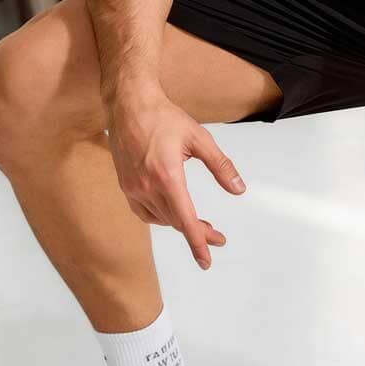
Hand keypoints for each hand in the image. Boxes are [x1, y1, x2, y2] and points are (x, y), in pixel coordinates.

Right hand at [103, 80, 246, 268]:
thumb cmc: (164, 117)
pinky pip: (145, 212)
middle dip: (198, 233)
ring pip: (160, 219)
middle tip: (217, 238)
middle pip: (176, 222)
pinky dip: (162, 217)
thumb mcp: (200, 138)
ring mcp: (133, 188)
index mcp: (167, 176)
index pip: (185, 220)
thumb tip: (238, 189)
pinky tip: (173, 212)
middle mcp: (147, 187)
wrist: (129, 105)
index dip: (198, 242)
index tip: (207, 260)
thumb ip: (221, 165)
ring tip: (200, 225)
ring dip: (180, 225)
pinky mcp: (125, 186)